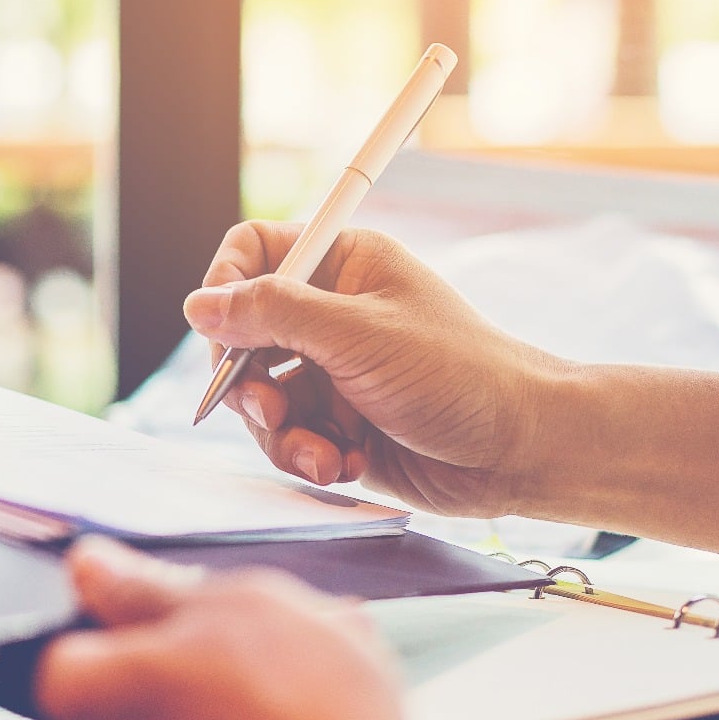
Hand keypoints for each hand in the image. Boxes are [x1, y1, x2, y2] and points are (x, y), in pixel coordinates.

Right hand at [184, 222, 569, 517]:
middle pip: (244, 336)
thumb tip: (198, 304)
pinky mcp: (338, 426)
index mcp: (343, 267)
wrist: (520, 450)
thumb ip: (273, 314)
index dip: (226, 286)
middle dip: (249, 382)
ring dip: (282, 434)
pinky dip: (308, 457)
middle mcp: (332, 316)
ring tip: (323, 455)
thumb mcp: (358, 335)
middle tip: (268, 409)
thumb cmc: (459, 375)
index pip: (255, 253)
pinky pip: (288, 439)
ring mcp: (333, 374)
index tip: (218, 326)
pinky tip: (346, 465)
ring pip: (260, 399)